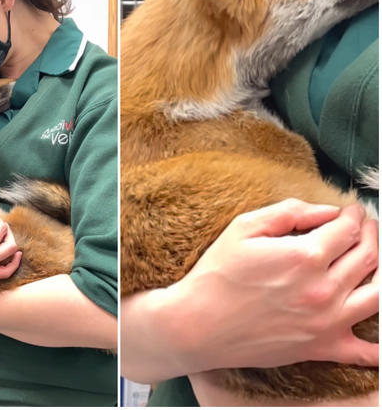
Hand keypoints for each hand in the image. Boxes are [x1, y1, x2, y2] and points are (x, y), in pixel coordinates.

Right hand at [166, 199, 377, 373]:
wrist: (198, 324)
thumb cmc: (217, 274)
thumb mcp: (244, 228)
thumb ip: (288, 212)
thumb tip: (326, 210)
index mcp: (304, 256)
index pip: (347, 229)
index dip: (353, 215)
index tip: (350, 210)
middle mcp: (323, 290)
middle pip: (368, 256)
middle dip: (371, 234)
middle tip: (365, 225)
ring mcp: (326, 322)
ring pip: (378, 294)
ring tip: (372, 256)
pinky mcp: (320, 348)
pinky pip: (366, 351)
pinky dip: (379, 343)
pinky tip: (380, 333)